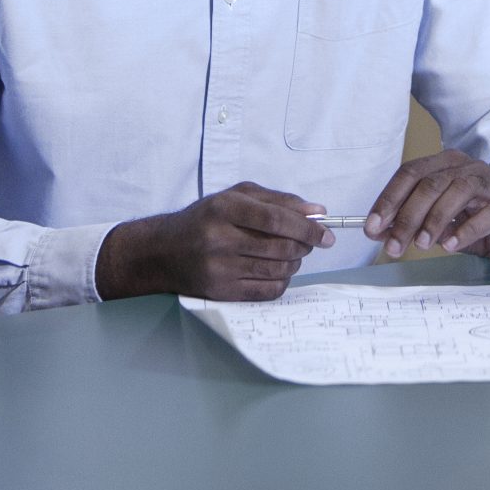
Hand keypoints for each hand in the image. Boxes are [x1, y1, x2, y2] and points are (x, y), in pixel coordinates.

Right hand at [95, 182, 336, 300]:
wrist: (163, 252)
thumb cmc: (206, 219)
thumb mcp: (236, 197)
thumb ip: (278, 200)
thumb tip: (318, 212)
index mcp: (224, 208)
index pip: (276, 219)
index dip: (307, 228)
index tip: (325, 234)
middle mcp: (219, 238)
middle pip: (280, 247)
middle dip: (304, 246)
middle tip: (309, 243)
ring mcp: (219, 268)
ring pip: (277, 270)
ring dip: (294, 263)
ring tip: (291, 255)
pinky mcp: (220, 292)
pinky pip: (267, 291)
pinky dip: (281, 282)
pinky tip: (278, 272)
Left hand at [364, 151, 489, 266]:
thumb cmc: (473, 220)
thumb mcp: (436, 221)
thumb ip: (409, 222)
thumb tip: (376, 231)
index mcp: (445, 164)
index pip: (410, 173)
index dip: (388, 199)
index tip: (372, 227)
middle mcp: (466, 167)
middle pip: (430, 184)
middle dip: (407, 216)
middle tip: (393, 246)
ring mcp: (489, 184)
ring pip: (456, 193)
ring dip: (434, 221)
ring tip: (421, 245)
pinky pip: (485, 214)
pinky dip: (465, 230)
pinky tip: (451, 245)